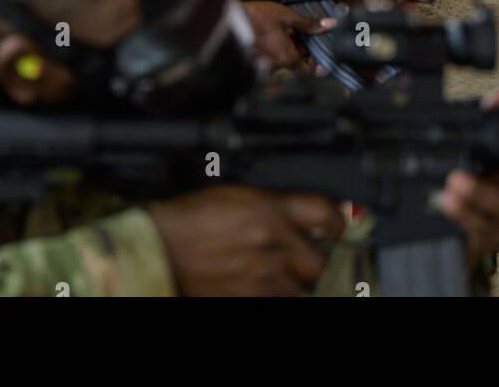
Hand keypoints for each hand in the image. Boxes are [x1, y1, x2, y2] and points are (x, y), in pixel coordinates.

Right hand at [149, 184, 343, 295]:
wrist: (162, 248)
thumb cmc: (191, 217)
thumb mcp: (237, 196)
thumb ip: (274, 205)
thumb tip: (301, 213)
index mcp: (269, 210)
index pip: (325, 214)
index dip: (337, 220)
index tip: (336, 226)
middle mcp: (272, 245)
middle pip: (320, 262)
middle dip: (317, 262)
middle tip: (308, 258)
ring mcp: (262, 279)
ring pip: (303, 290)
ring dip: (297, 284)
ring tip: (281, 275)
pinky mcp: (249, 301)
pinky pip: (278, 303)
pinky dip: (276, 296)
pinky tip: (265, 287)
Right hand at [241, 0, 335, 69]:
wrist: (228, 20)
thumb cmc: (254, 19)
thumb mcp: (286, 16)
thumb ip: (308, 23)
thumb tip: (328, 24)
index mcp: (287, 58)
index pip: (310, 70)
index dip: (317, 62)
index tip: (320, 50)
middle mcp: (276, 66)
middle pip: (297, 63)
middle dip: (302, 49)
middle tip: (304, 33)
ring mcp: (264, 64)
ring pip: (283, 59)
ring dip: (288, 46)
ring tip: (287, 29)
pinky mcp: (254, 58)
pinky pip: (271, 56)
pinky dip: (276, 47)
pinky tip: (273, 32)